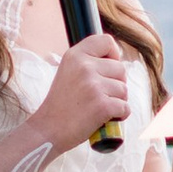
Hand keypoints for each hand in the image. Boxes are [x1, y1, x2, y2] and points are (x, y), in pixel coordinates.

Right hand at [39, 31, 132, 152]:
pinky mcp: (102, 105)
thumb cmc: (61, 104)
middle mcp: (84, 67)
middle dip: (116, 84)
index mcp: (75, 56)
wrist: (47, 130)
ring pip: (124, 89)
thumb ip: (88, 62)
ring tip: (98, 107)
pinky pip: (125, 107)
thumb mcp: (67, 72)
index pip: (106, 41)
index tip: (108, 68)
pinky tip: (104, 118)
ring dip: (117, 101)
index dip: (113, 54)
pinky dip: (119, 115)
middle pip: (120, 68)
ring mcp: (94, 86)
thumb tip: (117, 59)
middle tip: (99, 95)